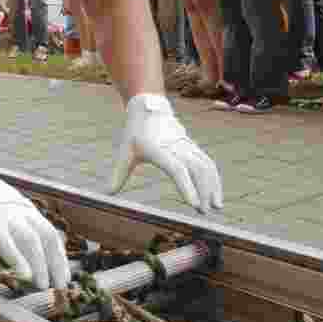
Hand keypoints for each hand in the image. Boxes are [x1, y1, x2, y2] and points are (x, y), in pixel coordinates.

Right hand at [0, 146, 69, 289]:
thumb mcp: (10, 208)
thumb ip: (21, 226)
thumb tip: (35, 255)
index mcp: (27, 210)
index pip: (50, 234)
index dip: (59, 257)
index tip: (64, 277)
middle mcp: (19, 210)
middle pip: (44, 237)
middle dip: (53, 263)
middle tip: (57, 285)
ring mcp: (4, 213)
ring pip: (29, 239)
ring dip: (38, 263)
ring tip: (41, 284)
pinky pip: (3, 240)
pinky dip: (15, 257)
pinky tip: (22, 271)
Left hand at [110, 94, 222, 213]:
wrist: (148, 109)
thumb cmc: (135, 133)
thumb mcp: (125, 151)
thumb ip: (119, 173)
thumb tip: (107, 194)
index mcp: (158, 148)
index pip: (176, 169)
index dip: (186, 186)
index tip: (193, 204)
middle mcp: (176, 147)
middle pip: (196, 169)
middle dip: (203, 190)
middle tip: (204, 212)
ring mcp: (187, 146)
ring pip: (206, 166)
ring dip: (213, 186)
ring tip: (215, 207)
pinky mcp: (193, 147)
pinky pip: (207, 163)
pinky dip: (214, 179)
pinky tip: (215, 195)